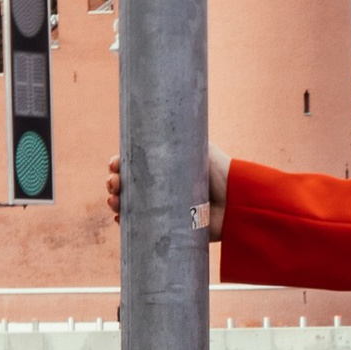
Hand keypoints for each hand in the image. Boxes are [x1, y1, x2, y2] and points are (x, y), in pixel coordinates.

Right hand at [105, 150, 229, 234]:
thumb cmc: (221, 172)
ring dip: (116, 202)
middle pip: (127, 184)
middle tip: (114, 184)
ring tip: (115, 202)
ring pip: (130, 205)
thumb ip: (179, 138)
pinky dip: (127, 223)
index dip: (119, 164)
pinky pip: (141, 227)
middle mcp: (161, 186)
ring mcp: (163, 207)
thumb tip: (152, 121)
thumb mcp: (199, 148)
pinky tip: (121, 220)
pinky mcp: (169, 227)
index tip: (115, 164)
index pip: (134, 164)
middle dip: (114, 183)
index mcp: (164, 166)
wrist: (236, 202)